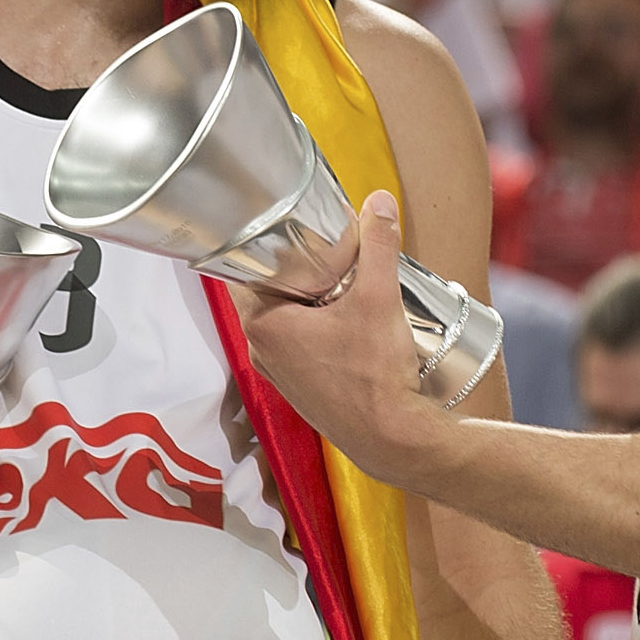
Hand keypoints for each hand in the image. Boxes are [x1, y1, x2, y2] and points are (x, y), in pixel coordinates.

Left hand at [233, 193, 448, 486]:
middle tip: (324, 249)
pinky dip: (313, 327)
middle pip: (268, 293)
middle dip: (294, 270)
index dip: (269, 247)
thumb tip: (379, 202)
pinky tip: (343, 319)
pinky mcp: (300, 389)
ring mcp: (279, 374)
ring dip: (306, 300)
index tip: (294, 231)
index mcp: (264, 326)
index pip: (247, 269)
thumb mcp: (380, 298)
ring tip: (339, 280)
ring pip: (283, 321)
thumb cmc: (376, 375)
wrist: (392, 438)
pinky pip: (297, 345)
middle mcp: (261, 352)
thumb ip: (378, 246)